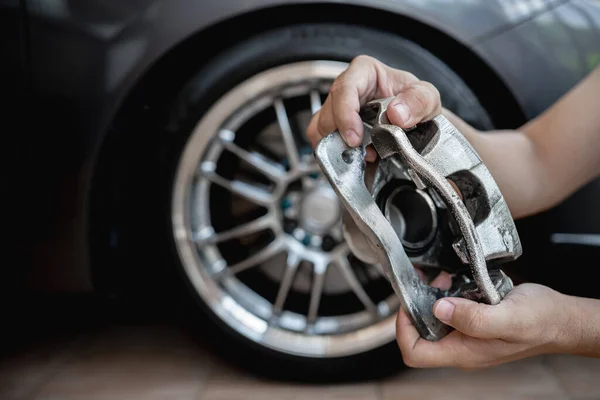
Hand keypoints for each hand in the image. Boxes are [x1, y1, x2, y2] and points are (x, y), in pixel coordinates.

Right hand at [307, 55, 441, 160]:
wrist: (417, 122)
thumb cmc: (415, 102)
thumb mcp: (428, 97)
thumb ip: (418, 101)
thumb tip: (397, 113)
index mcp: (364, 72)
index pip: (344, 89)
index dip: (345, 115)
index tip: (354, 138)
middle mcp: (346, 89)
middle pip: (329, 112)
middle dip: (341, 136)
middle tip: (362, 152)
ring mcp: (337, 110)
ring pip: (320, 129)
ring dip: (337, 148)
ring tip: (361, 156)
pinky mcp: (334, 129)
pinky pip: (323, 143)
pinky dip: (336, 155)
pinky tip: (355, 159)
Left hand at [396, 283, 573, 369]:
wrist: (561, 320)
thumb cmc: (541, 321)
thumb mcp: (508, 317)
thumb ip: (473, 317)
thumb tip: (439, 309)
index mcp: (464, 352)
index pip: (414, 352)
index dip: (403, 328)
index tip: (409, 301)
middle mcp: (460, 347)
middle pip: (418, 334)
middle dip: (417, 306)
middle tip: (430, 284)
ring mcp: (465, 336)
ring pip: (431, 320)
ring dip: (431, 297)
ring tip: (444, 279)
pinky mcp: (471, 322)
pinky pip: (447, 311)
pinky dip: (446, 294)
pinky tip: (456, 281)